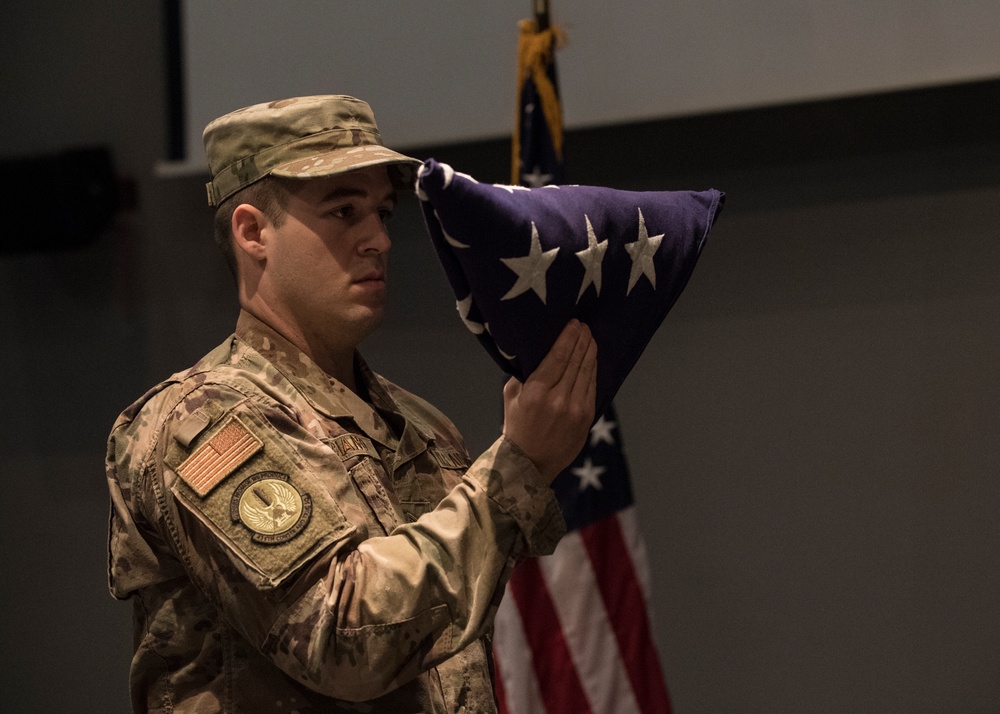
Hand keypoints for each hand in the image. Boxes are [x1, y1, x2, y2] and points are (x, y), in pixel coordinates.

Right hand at [502, 319, 597, 482]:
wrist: (530, 463)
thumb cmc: (517, 427)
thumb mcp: (511, 398)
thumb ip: (521, 375)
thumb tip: (531, 352)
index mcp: (536, 392)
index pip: (558, 357)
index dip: (568, 338)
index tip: (574, 324)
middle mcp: (558, 399)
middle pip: (575, 361)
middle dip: (582, 341)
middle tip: (585, 326)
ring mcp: (575, 410)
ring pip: (586, 373)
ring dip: (590, 353)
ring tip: (591, 339)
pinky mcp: (586, 418)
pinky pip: (592, 388)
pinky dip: (593, 372)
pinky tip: (592, 360)